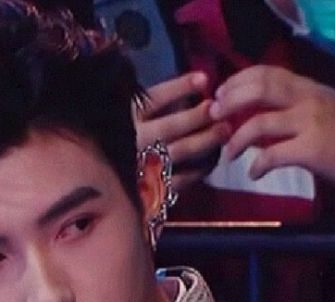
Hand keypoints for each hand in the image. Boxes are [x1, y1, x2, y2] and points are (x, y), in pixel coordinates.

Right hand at [135, 72, 231, 192]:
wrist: (111, 188)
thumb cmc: (125, 142)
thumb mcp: (128, 115)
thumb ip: (151, 102)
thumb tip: (191, 85)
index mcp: (127, 119)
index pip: (154, 99)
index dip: (180, 88)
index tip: (204, 79)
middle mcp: (135, 142)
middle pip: (169, 127)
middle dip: (196, 116)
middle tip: (217, 109)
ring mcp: (146, 167)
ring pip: (180, 151)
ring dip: (205, 139)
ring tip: (224, 130)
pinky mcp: (155, 190)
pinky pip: (183, 178)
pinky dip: (201, 168)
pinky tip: (212, 159)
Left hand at [211, 65, 334, 184]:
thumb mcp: (316, 111)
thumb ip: (285, 109)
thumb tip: (247, 117)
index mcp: (306, 87)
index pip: (266, 72)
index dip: (238, 80)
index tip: (220, 94)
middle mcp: (307, 98)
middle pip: (260, 89)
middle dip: (230, 101)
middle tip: (214, 116)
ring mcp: (309, 122)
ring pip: (260, 124)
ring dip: (237, 140)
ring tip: (229, 152)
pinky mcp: (311, 149)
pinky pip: (273, 155)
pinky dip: (257, 165)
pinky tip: (254, 173)